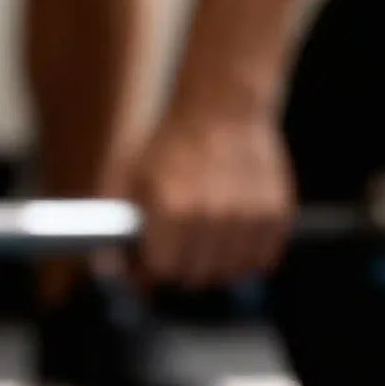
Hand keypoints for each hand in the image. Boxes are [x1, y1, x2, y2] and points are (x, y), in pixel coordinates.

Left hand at [130, 106, 294, 285]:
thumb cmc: (171, 144)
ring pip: (230, 273)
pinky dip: (247, 256)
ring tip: (207, 238)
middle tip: (180, 246)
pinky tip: (234, 233)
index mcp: (171, 207)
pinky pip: (262, 262)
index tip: (154, 256)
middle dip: (184, 266)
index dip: (154, 266)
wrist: (223, 108)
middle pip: (197, 277)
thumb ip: (113, 226)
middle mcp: (212, 216)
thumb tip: (107, 274)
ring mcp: (249, 218)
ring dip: (216, 264)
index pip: (163, 270)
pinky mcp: (277, 216)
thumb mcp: (128, 175)